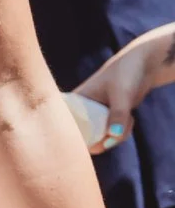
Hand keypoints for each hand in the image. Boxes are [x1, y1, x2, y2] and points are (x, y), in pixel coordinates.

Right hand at [73, 27, 174, 152]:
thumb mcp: (121, 95)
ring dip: (116, 136)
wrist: (143, 65)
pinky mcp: (108, 118)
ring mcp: (95, 115)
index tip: (92, 142)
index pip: (64, 126)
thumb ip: (117, 116)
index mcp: (74, 102)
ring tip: (129, 120)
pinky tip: (131, 119)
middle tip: (116, 134)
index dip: (73, 139)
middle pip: (84, 138)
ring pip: (100, 138)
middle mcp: (81, 110)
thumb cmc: (126, 74)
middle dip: (103, 140)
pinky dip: (122, 133)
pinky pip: (111, 134)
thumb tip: (113, 136)